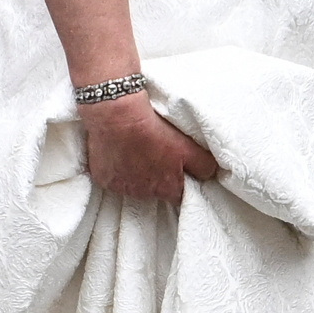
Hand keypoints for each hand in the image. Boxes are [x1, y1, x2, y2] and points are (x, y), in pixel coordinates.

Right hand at [79, 88, 221, 206]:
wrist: (118, 116)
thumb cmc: (153, 129)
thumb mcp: (188, 146)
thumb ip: (203, 164)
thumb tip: (211, 174)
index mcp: (166, 188)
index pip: (178, 195)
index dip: (179, 182)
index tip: (176, 169)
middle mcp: (143, 194)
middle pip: (154, 191)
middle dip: (156, 178)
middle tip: (154, 155)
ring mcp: (121, 188)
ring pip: (133, 185)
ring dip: (135, 173)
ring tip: (135, 151)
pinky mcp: (102, 178)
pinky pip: (112, 178)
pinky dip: (116, 168)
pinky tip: (119, 151)